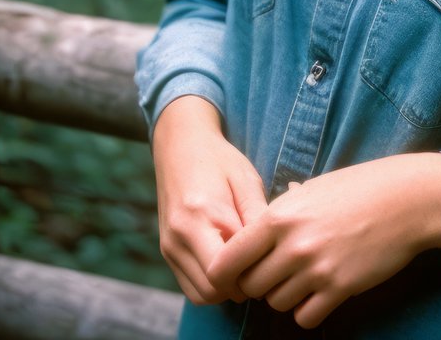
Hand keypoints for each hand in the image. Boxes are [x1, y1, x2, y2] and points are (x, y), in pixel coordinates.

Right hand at [152, 94, 267, 303]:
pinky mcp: (168, 252)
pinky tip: (229, 261)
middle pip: (211, 291)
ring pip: (200, 295)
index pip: (222, 272)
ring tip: (245, 261)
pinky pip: (191, 286)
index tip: (267, 257)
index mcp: (199, 215)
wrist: (181, 145)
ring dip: (225, 288)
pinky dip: (211, 284)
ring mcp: (169, 247)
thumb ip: (257, 216)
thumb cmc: (219, 159)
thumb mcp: (246, 179)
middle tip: (260, 262)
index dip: (248, 273)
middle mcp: (178, 237)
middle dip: (239, 285)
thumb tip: (272, 251)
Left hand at [206, 152, 440, 329]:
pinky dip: (308, 310)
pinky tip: (319, 292)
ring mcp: (316, 269)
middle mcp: (293, 244)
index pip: (228, 259)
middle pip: (251, 286)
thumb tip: (257, 227)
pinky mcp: (339, 288)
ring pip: (276, 303)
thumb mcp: (312, 189)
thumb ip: (281, 212)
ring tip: (303, 277)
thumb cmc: (358, 187)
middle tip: (276, 272)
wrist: (404, 199)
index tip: (233, 275)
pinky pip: (305, 316)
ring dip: (285, 295)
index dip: (225, 272)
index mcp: (279, 216)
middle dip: (259, 283)